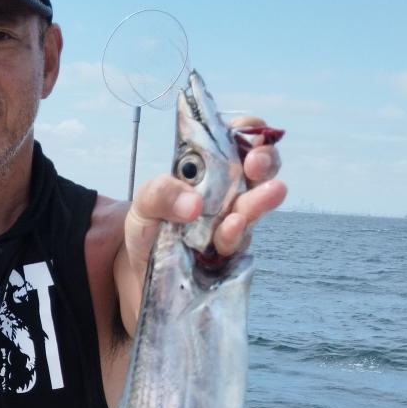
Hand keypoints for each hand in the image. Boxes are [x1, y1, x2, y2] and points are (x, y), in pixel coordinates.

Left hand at [122, 116, 285, 277]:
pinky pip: (239, 242)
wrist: (141, 275)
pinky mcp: (231, 253)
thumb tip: (193, 203)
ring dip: (258, 201)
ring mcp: (233, 222)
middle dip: (265, 163)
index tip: (252, 137)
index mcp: (208, 169)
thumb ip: (160, 193)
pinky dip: (234, 234)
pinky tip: (231, 227)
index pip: (237, 140)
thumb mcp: (144, 205)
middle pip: (260, 170)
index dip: (249, 132)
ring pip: (254, 208)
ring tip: (264, 195)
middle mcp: (227, 192)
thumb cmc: (148, 229)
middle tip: (256, 164)